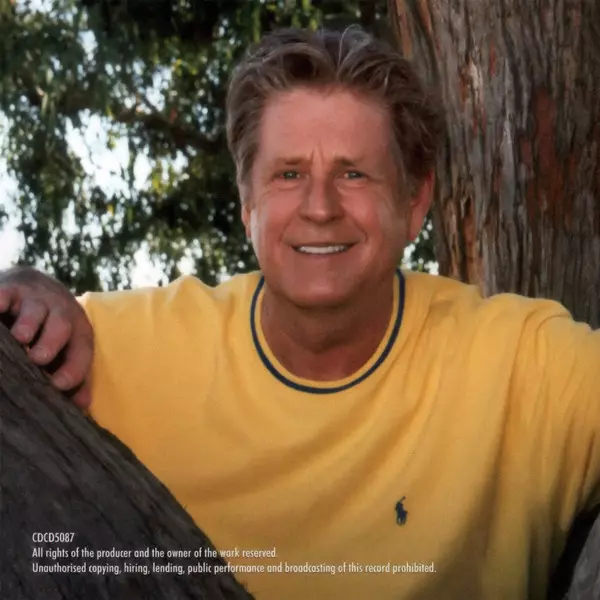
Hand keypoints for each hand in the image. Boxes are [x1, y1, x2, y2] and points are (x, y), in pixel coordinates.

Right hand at [0, 266, 93, 407]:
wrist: (35, 286)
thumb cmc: (51, 329)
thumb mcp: (66, 348)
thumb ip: (72, 374)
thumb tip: (81, 405)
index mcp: (78, 330)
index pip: (81, 350)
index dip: (73, 368)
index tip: (58, 385)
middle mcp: (61, 312)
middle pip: (62, 325)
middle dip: (51, 342)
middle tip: (37, 359)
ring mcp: (35, 299)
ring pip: (35, 310)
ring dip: (28, 324)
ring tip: (19, 338)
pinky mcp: (11, 289)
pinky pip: (5, 294)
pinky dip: (0, 300)